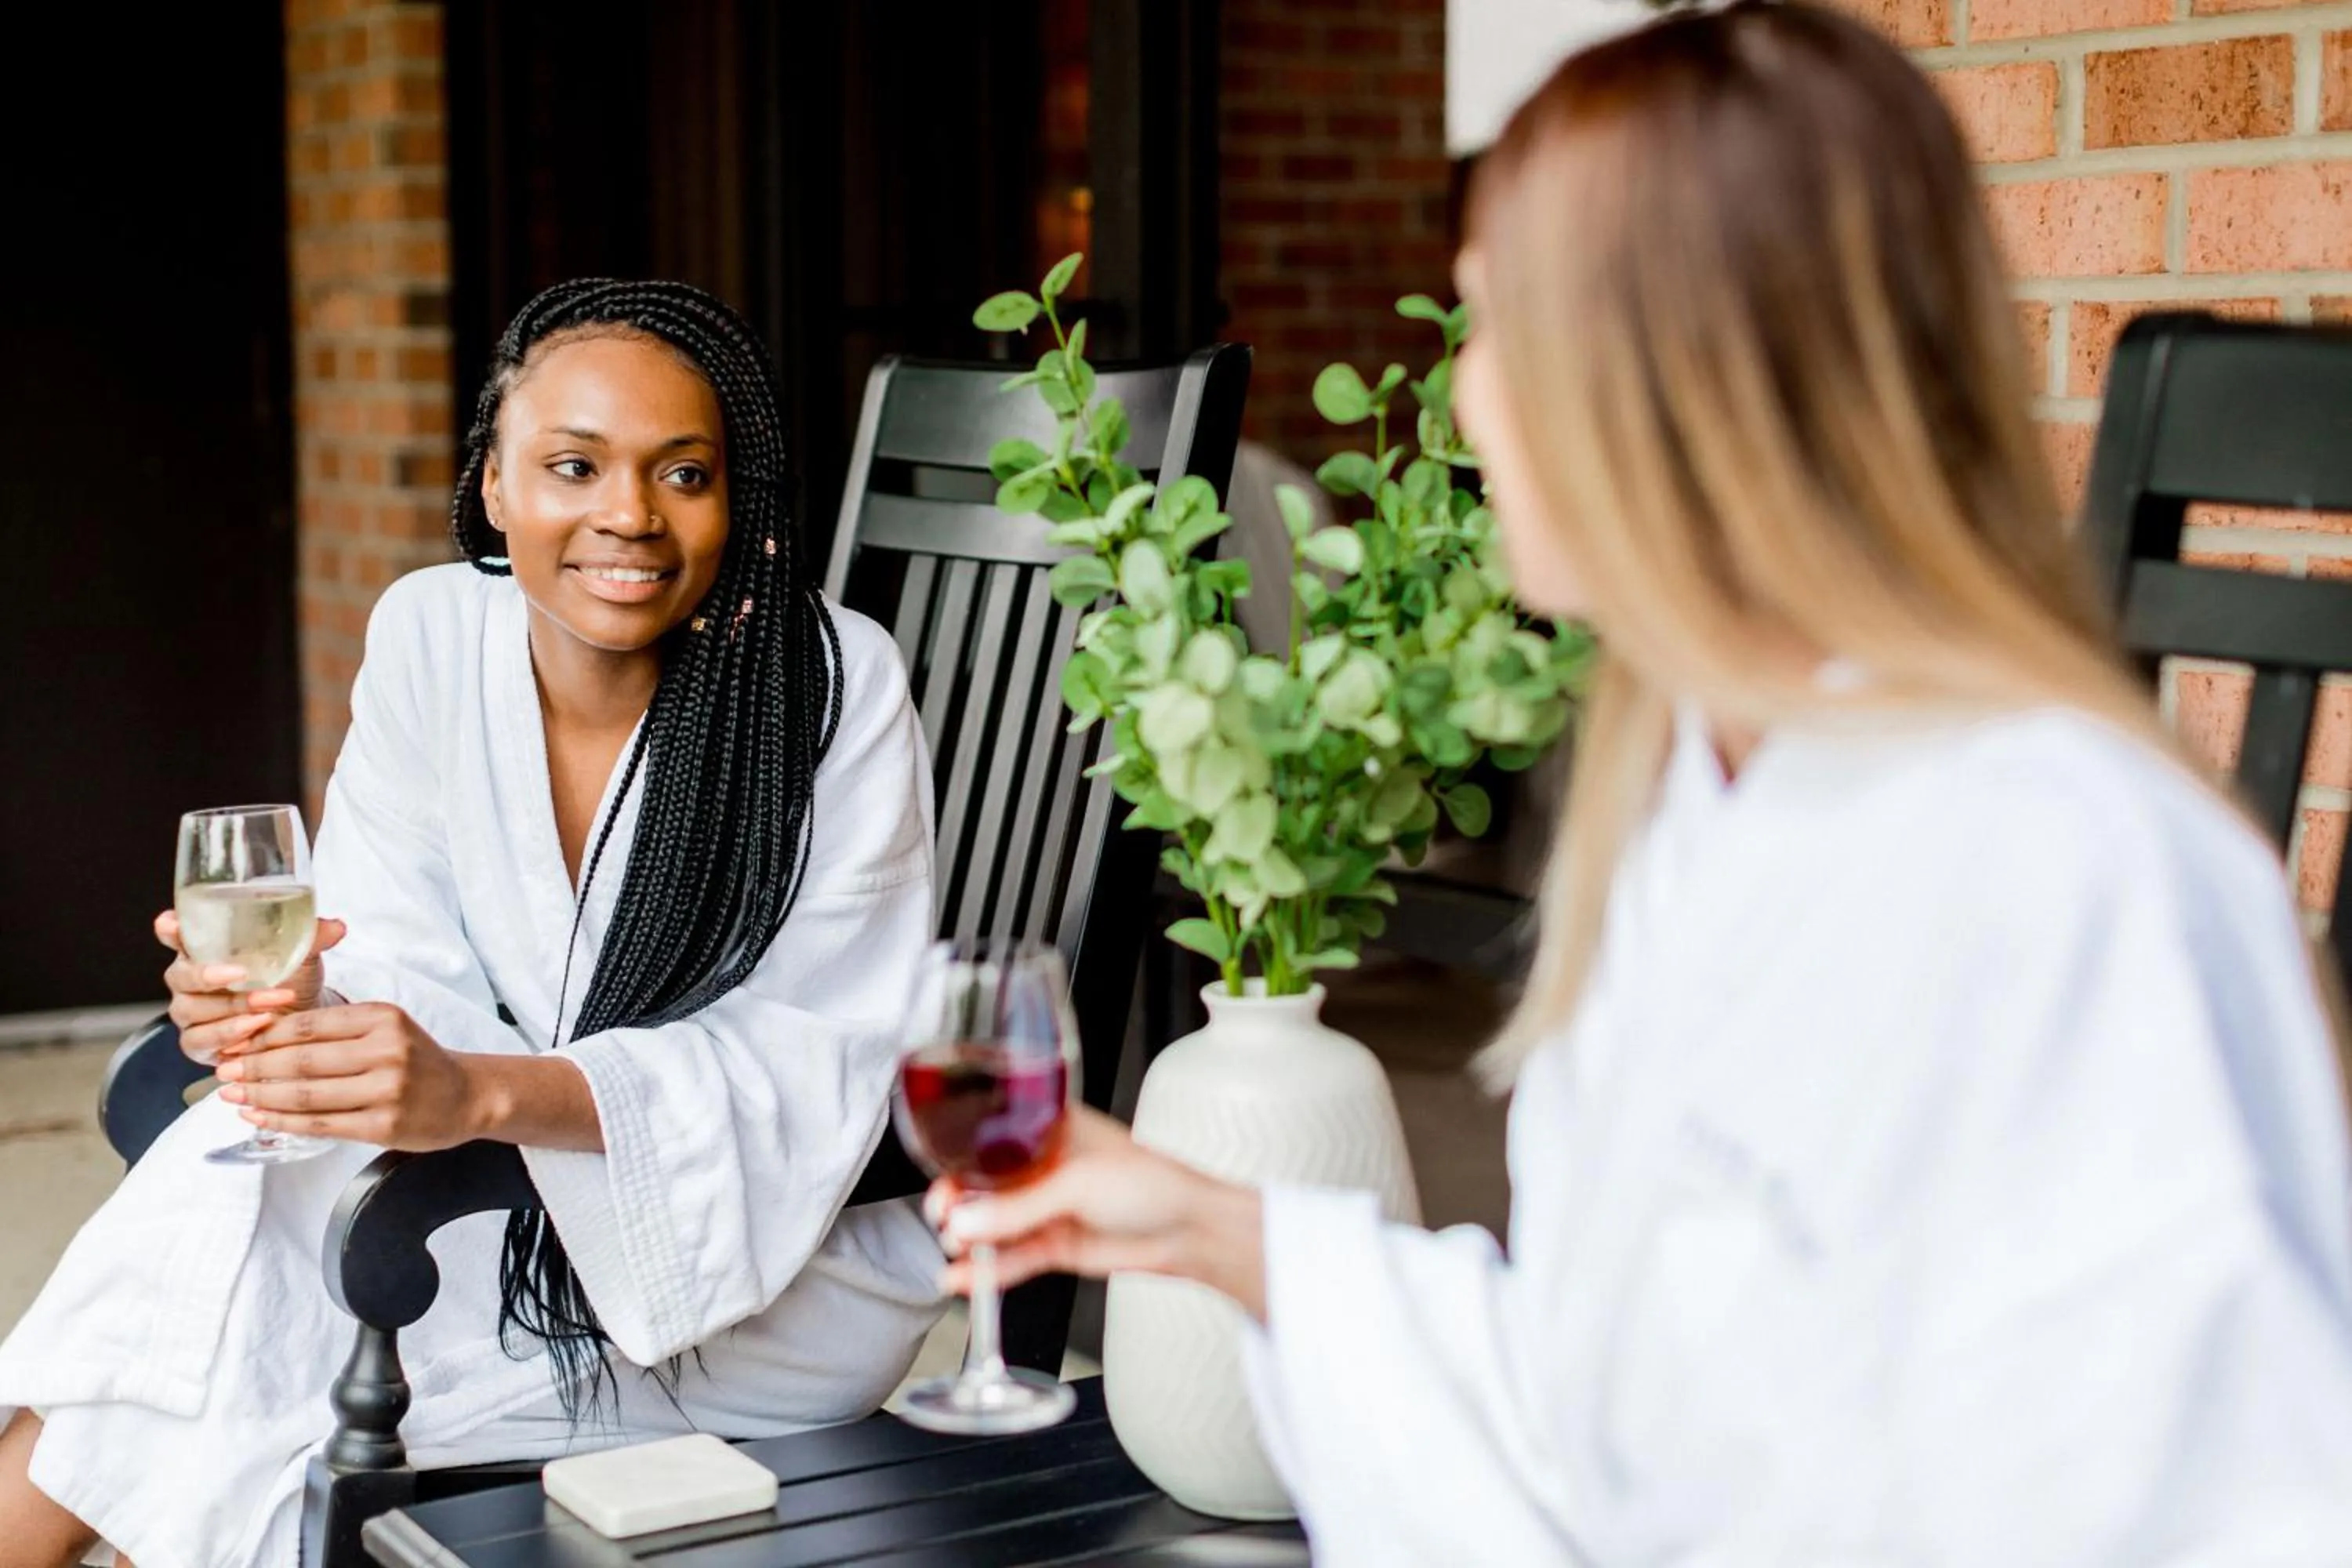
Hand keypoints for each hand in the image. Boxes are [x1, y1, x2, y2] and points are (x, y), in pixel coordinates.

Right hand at [155, 909, 346, 1065]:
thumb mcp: (302, 954)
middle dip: (208, 975)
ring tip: (266, 1010)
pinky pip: (199, 1040)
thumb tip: (336, 927)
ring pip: (191, 1010)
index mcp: (205, 948)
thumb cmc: (292, 979)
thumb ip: (311, 936)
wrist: (302, 1020)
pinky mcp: (198, 1042)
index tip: (171, 924)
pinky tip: (252, 1033)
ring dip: (231, 1009)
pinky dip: (226, 1037)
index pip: (175, 933)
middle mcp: (190, 979)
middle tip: (240, 975)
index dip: (170, 929)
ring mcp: (191, 1011)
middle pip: (180, 975)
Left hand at [214, 1002, 485, 1150]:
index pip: (309, 1024)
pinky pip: (320, 1124)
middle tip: (223, 1071)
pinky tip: (259, 1116)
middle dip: (254, 1066)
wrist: (466, 1095)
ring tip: (233, 1095)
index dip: (265, 1035)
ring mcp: (387, 1090)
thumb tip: (265, 1036)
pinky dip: (282, 1121)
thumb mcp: (386, 1027)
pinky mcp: (383, 1125)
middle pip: (303, 1060)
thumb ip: (337, 1029)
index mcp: (383, 1018)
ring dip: (262, 1095)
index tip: (236, 1042)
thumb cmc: (417, 1060)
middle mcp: (387, 1051)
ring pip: (307, 1094)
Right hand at [929, 1106, 1269, 1321]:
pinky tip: (962, 1279)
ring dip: (971, 1240)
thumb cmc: (1150, 1183)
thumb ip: (1018, 1207)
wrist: (1188, 1230)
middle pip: (983, 1186)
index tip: (942, 1180)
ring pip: (994, 1226)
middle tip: (946, 1221)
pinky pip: (1010, 1258)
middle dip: (958, 1204)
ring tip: (957, 1252)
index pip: (988, 1138)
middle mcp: (1041, 1167)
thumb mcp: (1077, 1183)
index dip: (959, 1159)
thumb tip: (967, 1222)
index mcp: (1047, 1129)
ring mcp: (1046, 1208)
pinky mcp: (1053, 1245)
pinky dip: (986, 1270)